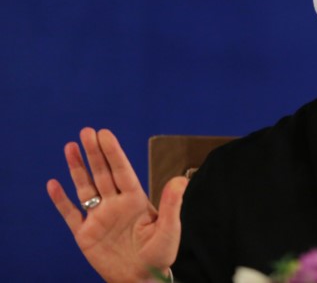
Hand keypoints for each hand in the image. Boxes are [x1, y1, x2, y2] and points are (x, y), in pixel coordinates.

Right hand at [47, 128, 188, 282]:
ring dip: (77, 168)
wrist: (141, 279)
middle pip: (102, 174)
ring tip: (70, 147)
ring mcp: (98, 217)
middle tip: (86, 131)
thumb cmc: (160, 255)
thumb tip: (181, 179)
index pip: (122, 171)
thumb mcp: (169, 230)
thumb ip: (172, 204)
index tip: (104, 134)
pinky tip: (53, 184)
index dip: (113, 153)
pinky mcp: (85, 234)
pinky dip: (61, 200)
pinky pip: (70, 214)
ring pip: (85, 188)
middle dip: (94, 153)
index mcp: (135, 200)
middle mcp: (115, 204)